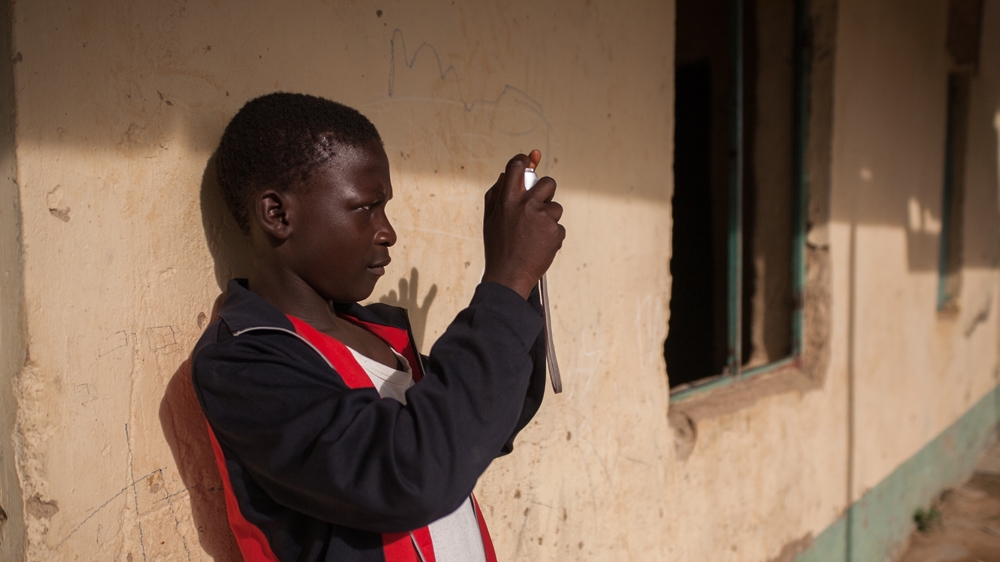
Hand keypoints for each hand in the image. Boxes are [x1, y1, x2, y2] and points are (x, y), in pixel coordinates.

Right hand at [481, 150, 565, 298]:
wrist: (509, 276)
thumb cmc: (498, 247)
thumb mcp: (490, 218)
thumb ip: (497, 193)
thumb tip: (506, 174)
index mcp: (507, 199)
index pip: (517, 166)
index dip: (525, 160)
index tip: (530, 160)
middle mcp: (526, 205)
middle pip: (548, 182)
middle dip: (546, 191)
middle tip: (538, 204)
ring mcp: (543, 217)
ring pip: (556, 207)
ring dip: (548, 218)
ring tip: (534, 235)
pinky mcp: (556, 231)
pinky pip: (558, 226)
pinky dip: (552, 235)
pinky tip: (539, 246)